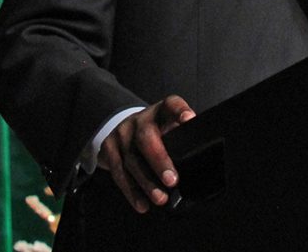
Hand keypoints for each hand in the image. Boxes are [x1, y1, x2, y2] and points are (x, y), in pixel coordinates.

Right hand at [96, 95, 195, 212]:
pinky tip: (142, 203)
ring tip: (161, 198)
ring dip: (146, 183)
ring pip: (131, 159)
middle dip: (159, 161)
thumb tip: (199, 162)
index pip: (172, 104)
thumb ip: (182, 138)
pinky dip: (131, 191)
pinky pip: (118, 172)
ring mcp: (121, 132)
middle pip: (146, 137)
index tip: (189, 119)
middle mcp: (140, 119)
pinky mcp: (108, 147)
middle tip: (172, 181)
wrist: (126, 129)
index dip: (180, 110)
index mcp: (161, 111)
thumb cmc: (157, 132)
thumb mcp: (170, 127)